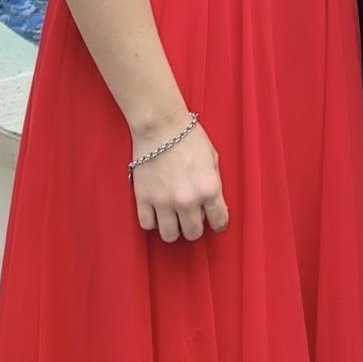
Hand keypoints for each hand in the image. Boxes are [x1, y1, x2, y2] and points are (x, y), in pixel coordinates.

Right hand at [130, 119, 229, 242]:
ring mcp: (164, 202)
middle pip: (193, 233)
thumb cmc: (189, 137)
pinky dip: (153, 221)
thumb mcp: (212, 158)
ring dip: (174, 228)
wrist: (161, 126)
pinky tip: (158, 210)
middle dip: (195, 226)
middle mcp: (188, 200)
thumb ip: (214, 183)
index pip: (219, 221)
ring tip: (174, 216)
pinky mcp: (144, 199)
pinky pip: (148, 225)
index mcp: (209, 188)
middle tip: (192, 217)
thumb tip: (214, 203)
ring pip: (170, 236)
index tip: (215, 222)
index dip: (218, 223)